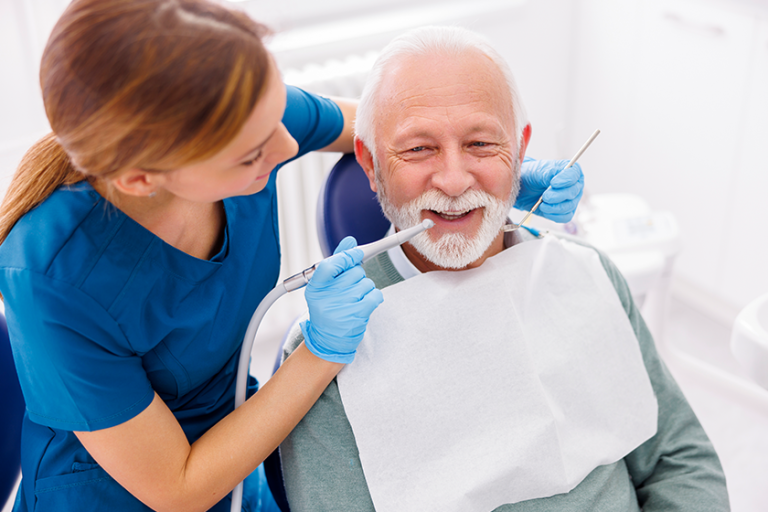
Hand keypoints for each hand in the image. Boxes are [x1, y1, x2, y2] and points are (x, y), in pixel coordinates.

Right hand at [301, 237, 383, 363]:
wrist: (328, 341)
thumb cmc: (328, 308)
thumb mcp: (324, 286)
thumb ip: (337, 262)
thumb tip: (350, 240)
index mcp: (315, 287)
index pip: (330, 264)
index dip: (347, 256)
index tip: (357, 254)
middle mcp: (327, 297)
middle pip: (354, 271)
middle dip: (357, 275)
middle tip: (349, 287)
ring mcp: (342, 307)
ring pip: (366, 282)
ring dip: (365, 288)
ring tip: (354, 299)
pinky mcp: (358, 315)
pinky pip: (375, 294)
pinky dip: (374, 296)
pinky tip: (364, 304)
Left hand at [514, 157, 584, 222]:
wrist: (524, 188)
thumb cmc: (534, 175)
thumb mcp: (539, 170)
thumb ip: (549, 173)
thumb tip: (555, 181)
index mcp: (571, 170)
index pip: (574, 174)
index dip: (565, 180)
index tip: (553, 183)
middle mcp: (575, 185)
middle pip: (573, 192)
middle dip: (558, 196)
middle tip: (545, 196)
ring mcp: (572, 199)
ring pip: (569, 206)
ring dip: (554, 207)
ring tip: (542, 204)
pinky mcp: (565, 211)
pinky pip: (565, 217)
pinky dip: (553, 215)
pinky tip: (545, 210)